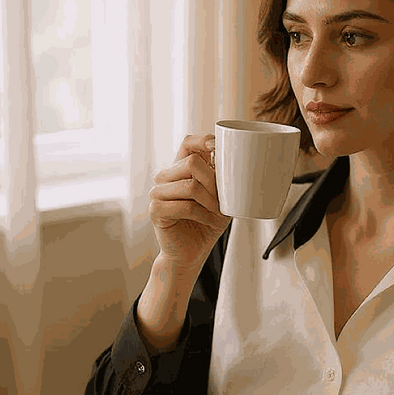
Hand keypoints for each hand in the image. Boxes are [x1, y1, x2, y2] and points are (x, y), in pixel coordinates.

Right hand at [149, 133, 230, 270]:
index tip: (221, 151)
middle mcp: (166, 177)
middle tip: (222, 199)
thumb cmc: (207, 223)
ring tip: (216, 211)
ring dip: (210, 200)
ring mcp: (158, 192)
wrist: (191, 252)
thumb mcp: (222, 198)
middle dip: (214, 181)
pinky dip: (202, 215)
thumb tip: (237, 161)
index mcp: (181, 169)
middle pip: (192, 162)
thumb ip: (224, 179)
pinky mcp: (156, 210)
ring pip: (190, 185)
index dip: (204, 141)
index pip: (189, 143)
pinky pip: (184, 205)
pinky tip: (208, 220)